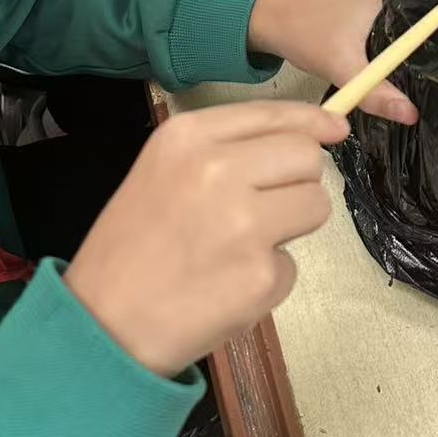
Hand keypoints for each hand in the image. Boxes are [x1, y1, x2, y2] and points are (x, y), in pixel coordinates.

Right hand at [66, 100, 347, 375]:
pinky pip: (293, 265)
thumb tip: (319, 133)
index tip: (335, 130)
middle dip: (297, 182)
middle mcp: (218, 169)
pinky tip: (226, 286)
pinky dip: (268, 278)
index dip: (314, 123)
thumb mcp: (163, 169)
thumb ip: (228, 148)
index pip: (277, 113)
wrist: (102, 323)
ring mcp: (244, 223)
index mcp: (187, 136)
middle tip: (261, 210)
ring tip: (241, 247)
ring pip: (316, 206)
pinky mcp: (261, 274)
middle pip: (307, 157)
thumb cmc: (132, 245)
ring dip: (291, 228)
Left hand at [248, 0, 418, 125]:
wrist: (274, 20)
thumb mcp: (342, 65)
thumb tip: (410, 115)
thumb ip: (375, 92)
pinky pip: (409, 19)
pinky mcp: (381, 3)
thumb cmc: (304, 29)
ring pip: (425, 13)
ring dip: (434, 36)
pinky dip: (414, 37)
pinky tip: (421, 59)